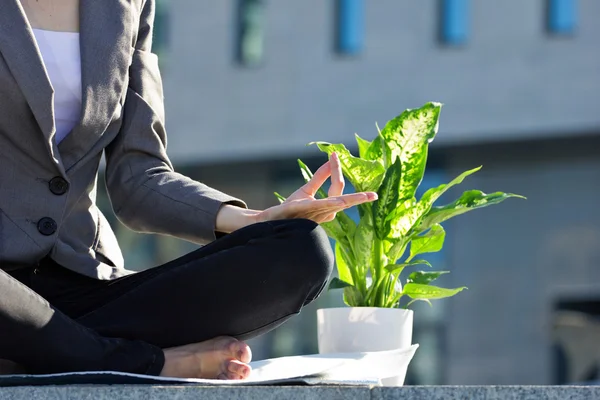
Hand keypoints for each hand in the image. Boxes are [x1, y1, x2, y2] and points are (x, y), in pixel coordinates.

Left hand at [255, 153, 377, 223]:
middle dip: (360, 197)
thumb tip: (332, 160)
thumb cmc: (291, 209)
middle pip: (344, 199)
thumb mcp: (307, 189)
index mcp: (327, 207)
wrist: (273, 221)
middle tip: (372, 194)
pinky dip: (332, 204)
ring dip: (351, 200)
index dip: (337, 169)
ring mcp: (317, 213)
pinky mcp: (306, 212)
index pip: (338, 187)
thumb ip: (320, 177)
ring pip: (338, 205)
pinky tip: (340, 202)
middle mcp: (325, 212)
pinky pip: (322, 208)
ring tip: (366, 197)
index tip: (334, 153)